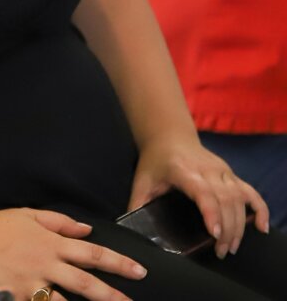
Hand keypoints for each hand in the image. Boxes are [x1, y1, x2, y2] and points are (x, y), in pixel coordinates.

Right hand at [0, 208, 145, 300]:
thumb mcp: (27, 215)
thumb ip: (59, 222)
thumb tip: (86, 229)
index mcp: (51, 242)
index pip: (91, 253)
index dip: (117, 263)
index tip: (139, 272)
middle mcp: (46, 264)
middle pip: (86, 282)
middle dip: (113, 295)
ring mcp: (33, 284)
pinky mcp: (20, 298)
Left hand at [128, 136, 270, 257]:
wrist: (168, 135)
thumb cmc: (154, 160)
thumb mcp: (141, 180)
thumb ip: (136, 203)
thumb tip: (127, 227)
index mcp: (183, 170)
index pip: (203, 192)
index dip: (211, 213)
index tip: (213, 235)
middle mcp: (206, 169)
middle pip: (225, 200)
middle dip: (227, 229)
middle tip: (221, 252)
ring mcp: (221, 170)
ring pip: (239, 199)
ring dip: (240, 225)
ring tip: (231, 247)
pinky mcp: (230, 173)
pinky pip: (250, 191)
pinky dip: (259, 208)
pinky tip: (261, 227)